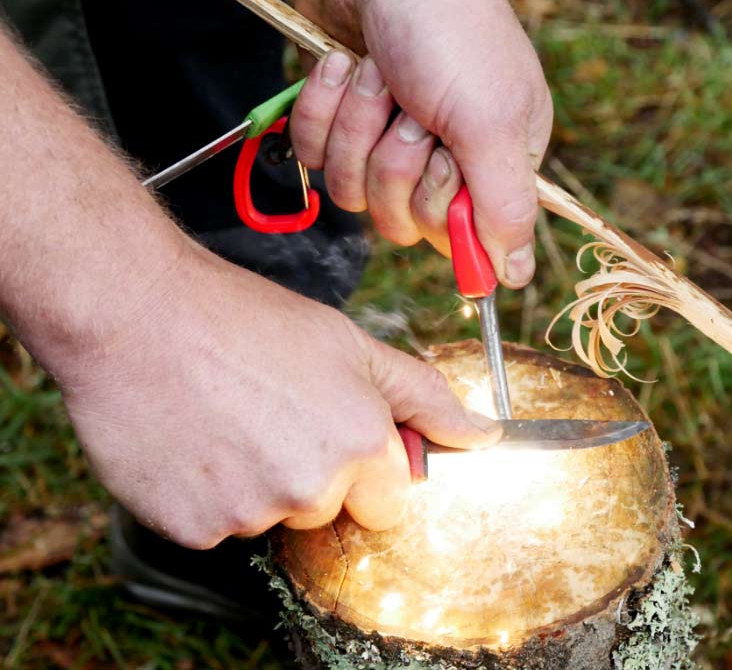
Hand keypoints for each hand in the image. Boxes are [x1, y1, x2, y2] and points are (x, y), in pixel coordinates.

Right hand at [56, 244, 499, 548]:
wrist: (136, 314)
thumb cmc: (246, 320)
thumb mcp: (352, 345)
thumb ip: (424, 398)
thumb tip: (485, 435)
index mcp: (360, 446)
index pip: (391, 500)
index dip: (366, 467)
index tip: (332, 432)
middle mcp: (310, 489)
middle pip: (330, 511)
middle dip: (314, 477)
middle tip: (271, 416)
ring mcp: (249, 512)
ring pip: (272, 518)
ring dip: (256, 483)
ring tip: (226, 419)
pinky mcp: (192, 527)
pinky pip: (217, 526)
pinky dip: (206, 494)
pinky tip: (193, 441)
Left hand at [290, 0, 552, 287]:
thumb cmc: (449, 34)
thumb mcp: (491, 123)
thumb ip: (507, 207)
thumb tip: (516, 277)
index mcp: (495, 161)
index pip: (460, 236)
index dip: (441, 208)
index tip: (442, 165)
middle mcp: (445, 158)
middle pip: (403, 219)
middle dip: (394, 162)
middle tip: (411, 113)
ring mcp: (388, 141)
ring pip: (354, 192)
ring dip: (356, 129)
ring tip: (377, 77)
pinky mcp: (343, 122)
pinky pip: (317, 157)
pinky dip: (323, 110)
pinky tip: (343, 68)